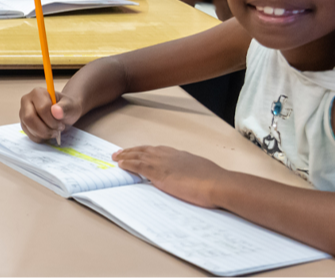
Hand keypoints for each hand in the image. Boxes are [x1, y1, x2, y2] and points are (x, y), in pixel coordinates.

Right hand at [20, 87, 84, 142]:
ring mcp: (23, 112)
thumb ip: (64, 107)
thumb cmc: (67, 107)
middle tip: (56, 132)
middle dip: (44, 129)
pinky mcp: (23, 123)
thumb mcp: (70, 106)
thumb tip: (55, 111)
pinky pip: (28, 134)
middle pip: (29, 118)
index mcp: (38, 93)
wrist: (64, 112)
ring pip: (28, 127)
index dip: (52, 120)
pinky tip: (47, 133)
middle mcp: (27, 101)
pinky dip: (40, 138)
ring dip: (43, 134)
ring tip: (53, 132)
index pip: (41, 108)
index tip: (61, 125)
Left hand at [112, 146, 226, 207]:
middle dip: (132, 151)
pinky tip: (121, 164)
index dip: (146, 151)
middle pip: (145, 150)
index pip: (157, 150)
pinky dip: (128, 164)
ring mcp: (163, 163)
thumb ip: (191, 171)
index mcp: (179, 155)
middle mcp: (169, 155)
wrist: (217, 184)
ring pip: (138, 156)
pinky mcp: (159, 173)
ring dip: (126, 156)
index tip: (139, 151)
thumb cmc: (214, 181)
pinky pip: (138, 166)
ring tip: (116, 157)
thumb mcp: (201, 171)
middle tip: (120, 152)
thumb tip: (189, 175)